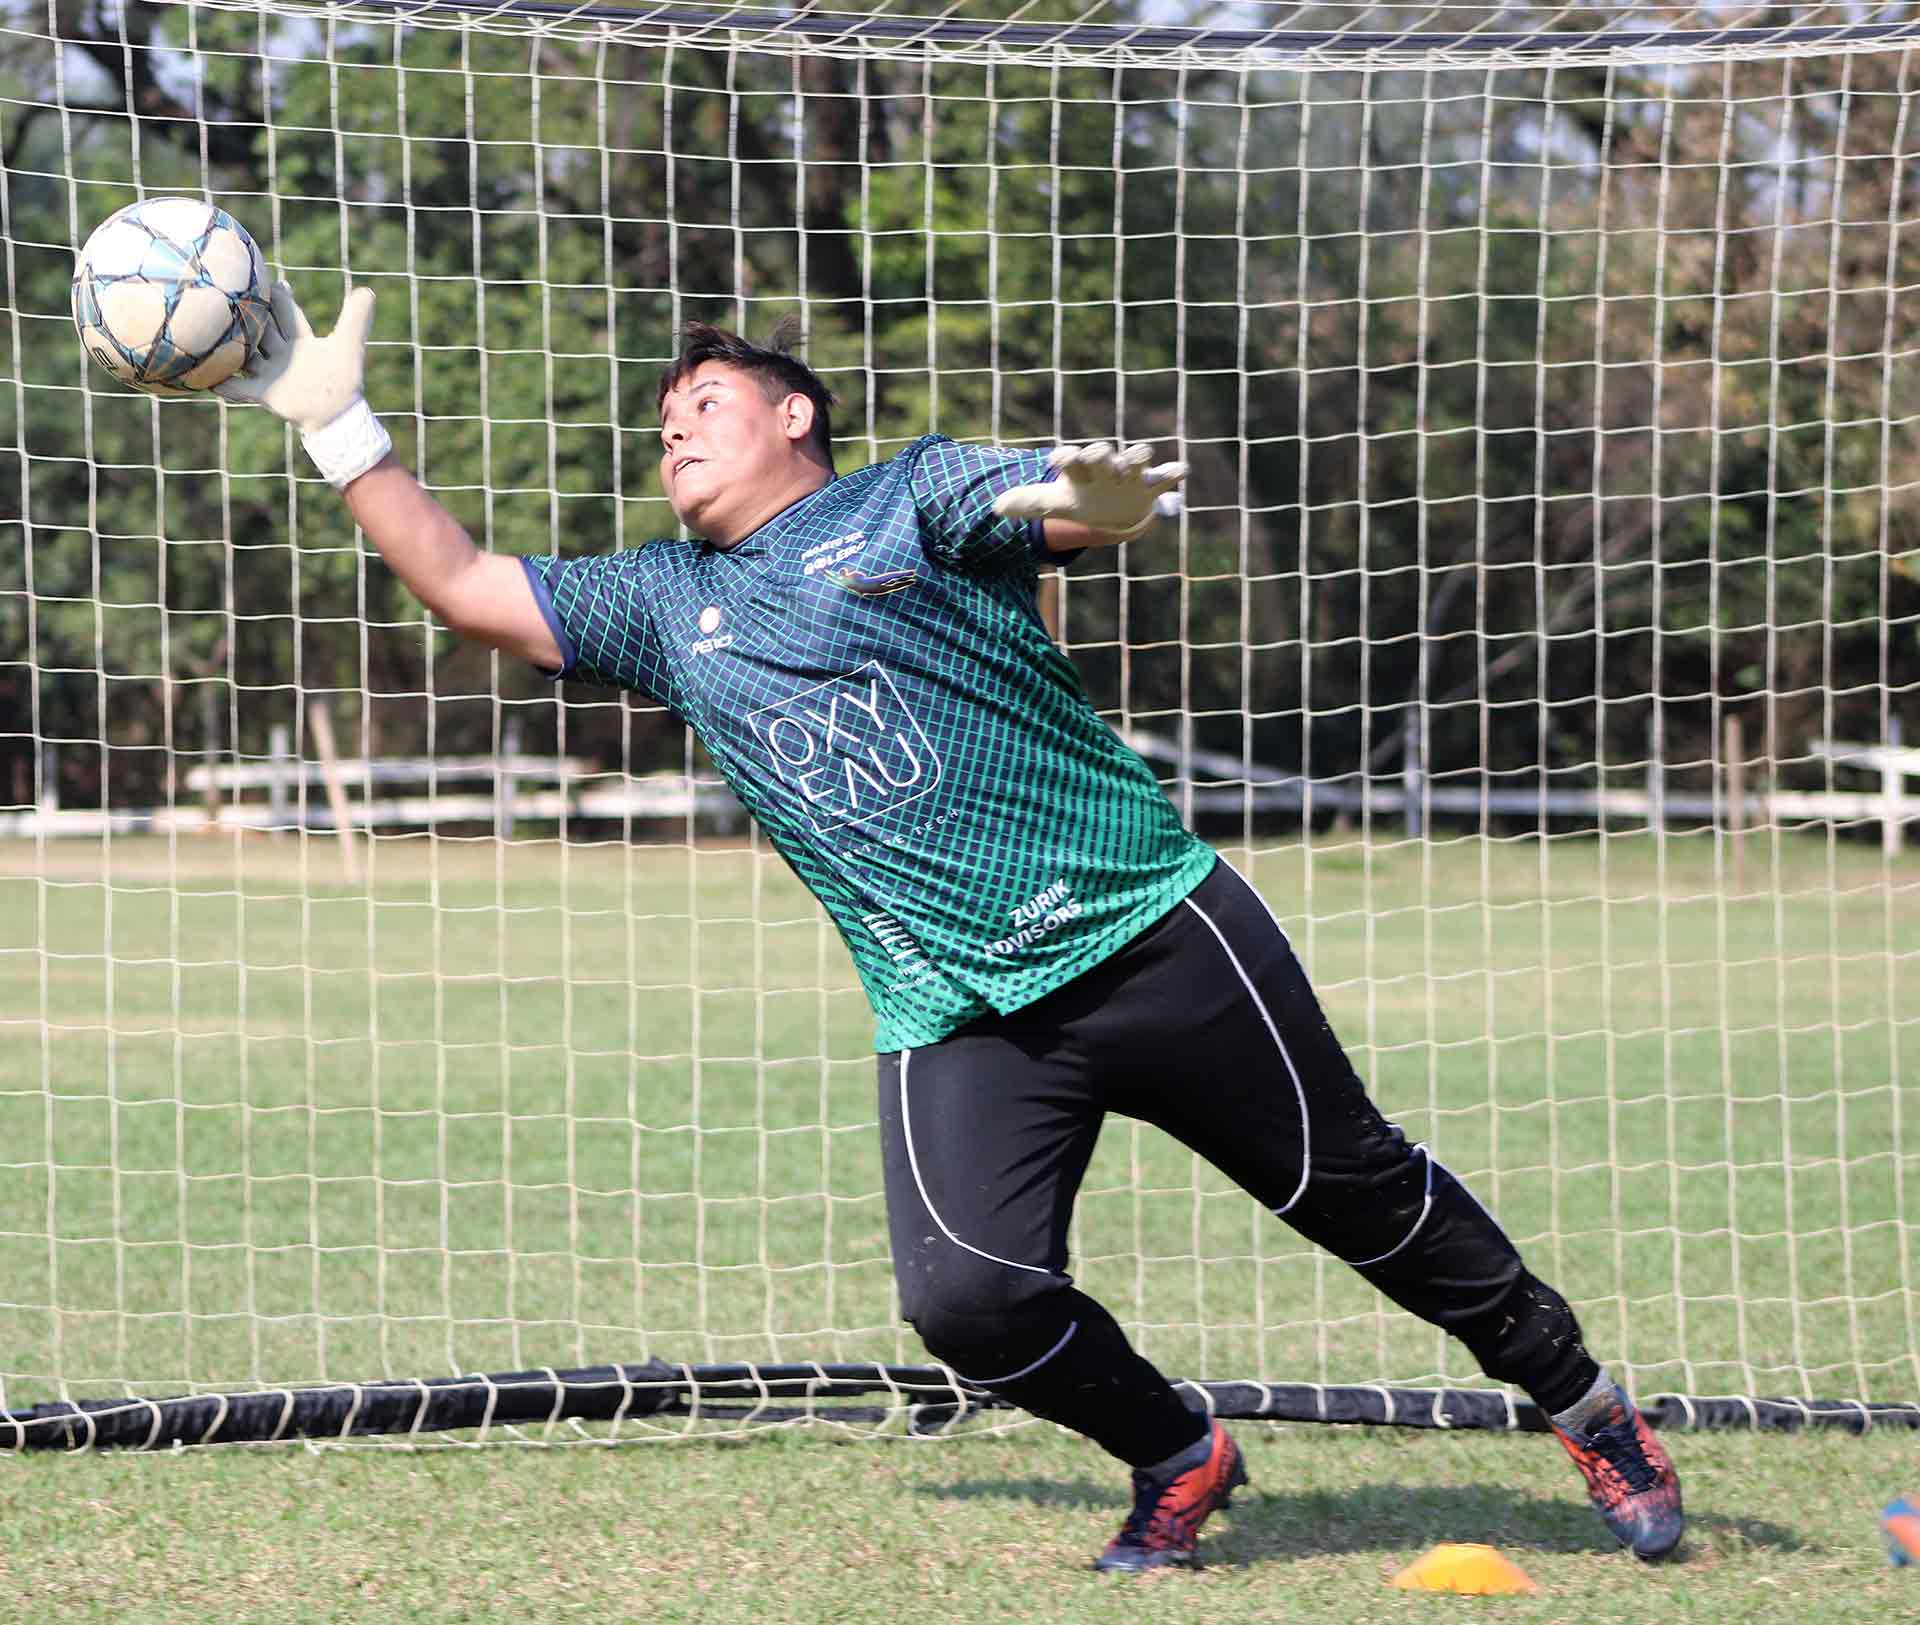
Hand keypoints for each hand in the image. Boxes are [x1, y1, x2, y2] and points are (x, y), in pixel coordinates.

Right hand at [216, 280, 372, 432]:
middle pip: (259, 327)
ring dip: (226, 343)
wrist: (338, 417)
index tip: (266, 275)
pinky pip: (236, 386)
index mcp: (300, 340)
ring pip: (243, 352)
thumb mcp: (348, 347)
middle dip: (245, 311)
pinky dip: (221, 382)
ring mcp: (270, 372)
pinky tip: (200, 375)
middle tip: (224, 288)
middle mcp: (281, 353)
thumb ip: (355, 320)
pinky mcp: (263, 392)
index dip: (277, 293)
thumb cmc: (345, 382)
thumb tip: (368, 290)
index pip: (285, 311)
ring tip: (202, 326)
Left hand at [992, 442, 1186, 537]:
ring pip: (1135, 458)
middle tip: (1097, 456)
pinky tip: (1180, 470)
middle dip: (1099, 454)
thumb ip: (1029, 504)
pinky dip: (1173, 473)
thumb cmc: (1082, 500)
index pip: (1071, 459)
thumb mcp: (1055, 504)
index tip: (1058, 459)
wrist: (1112, 509)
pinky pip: (1165, 476)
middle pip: (1102, 454)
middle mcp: (1104, 468)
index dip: (1066, 457)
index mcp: (1080, 471)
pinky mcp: (1151, 486)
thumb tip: (996, 508)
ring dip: (1136, 456)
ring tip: (1138, 457)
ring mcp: (1129, 475)